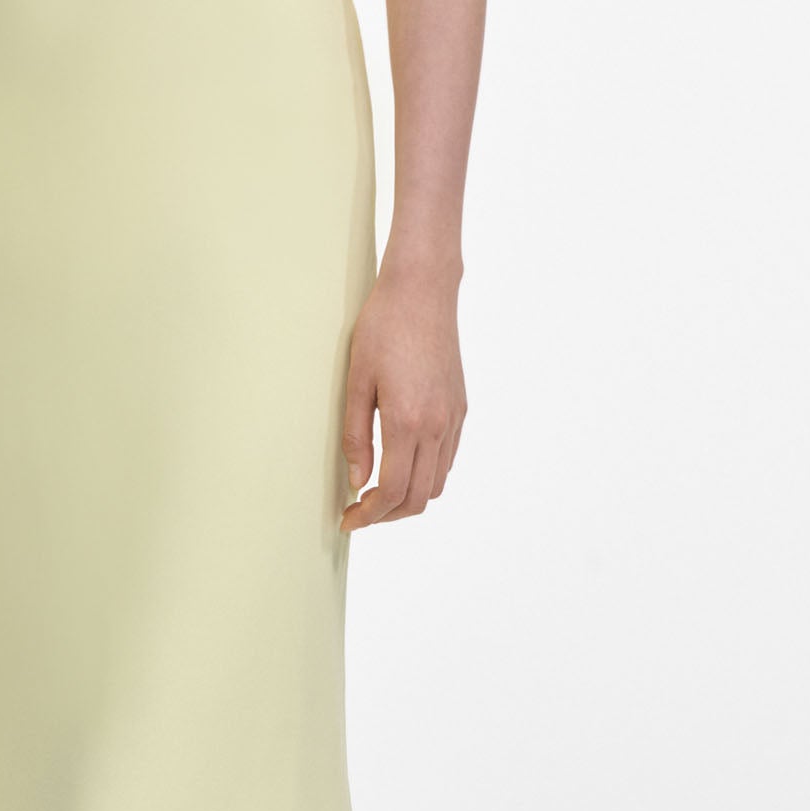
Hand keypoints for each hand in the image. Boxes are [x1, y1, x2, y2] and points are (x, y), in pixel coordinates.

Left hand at [340, 266, 465, 528]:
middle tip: (360, 513)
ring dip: (409, 497)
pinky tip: (402, 464)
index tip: (348, 519)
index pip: (392, 491)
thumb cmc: (383, 328)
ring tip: (378, 492)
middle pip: (418, 498)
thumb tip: (357, 481)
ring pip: (437, 483)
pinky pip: (448, 458)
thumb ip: (356, 437)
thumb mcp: (357, 381)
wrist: (423, 291)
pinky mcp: (461, 408)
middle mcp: (437, 426)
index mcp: (407, 421)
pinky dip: (426, 474)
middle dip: (388, 516)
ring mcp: (453, 418)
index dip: (369, 516)